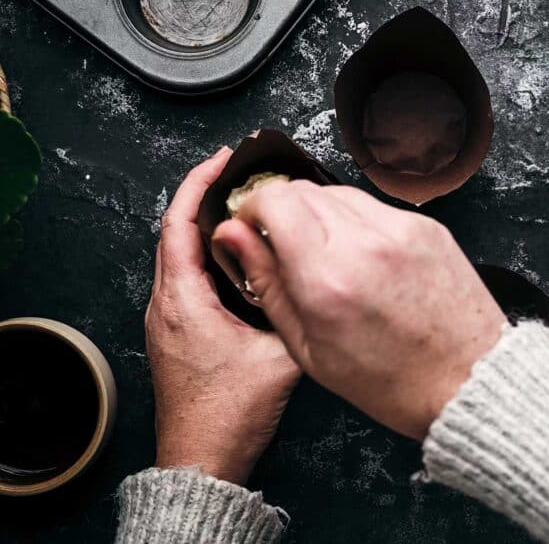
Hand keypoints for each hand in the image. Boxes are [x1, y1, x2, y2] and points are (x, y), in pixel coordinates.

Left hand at [146, 148, 301, 483]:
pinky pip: (186, 278)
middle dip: (204, 196)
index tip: (225, 158)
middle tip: (239, 173)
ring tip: (243, 206)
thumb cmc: (229, 414)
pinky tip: (239, 257)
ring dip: (205, 226)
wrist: (202, 460)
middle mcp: (165, 305)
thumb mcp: (279, 357)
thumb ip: (296, 310)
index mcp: (182, 301)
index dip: (200, 183)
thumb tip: (314, 275)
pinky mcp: (176, 334)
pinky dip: (208, 255)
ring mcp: (167, 320)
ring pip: (179, 255)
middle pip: (175, 232)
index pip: (179, 223)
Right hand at [212, 183, 505, 440]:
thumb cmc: (389, 381)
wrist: (468, 380)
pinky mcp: (427, 226)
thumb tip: (232, 234)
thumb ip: (266, 282)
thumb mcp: (308, 348)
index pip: (273, 199)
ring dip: (318, 212)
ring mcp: (401, 228)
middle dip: (280, 209)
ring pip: (338, 191)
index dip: (251, 208)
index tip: (250, 228)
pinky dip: (356, 221)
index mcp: (327, 278)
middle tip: (281, 243)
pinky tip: (360, 257)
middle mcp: (365, 242)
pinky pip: (374, 206)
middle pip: (302, 188)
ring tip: (323, 255)